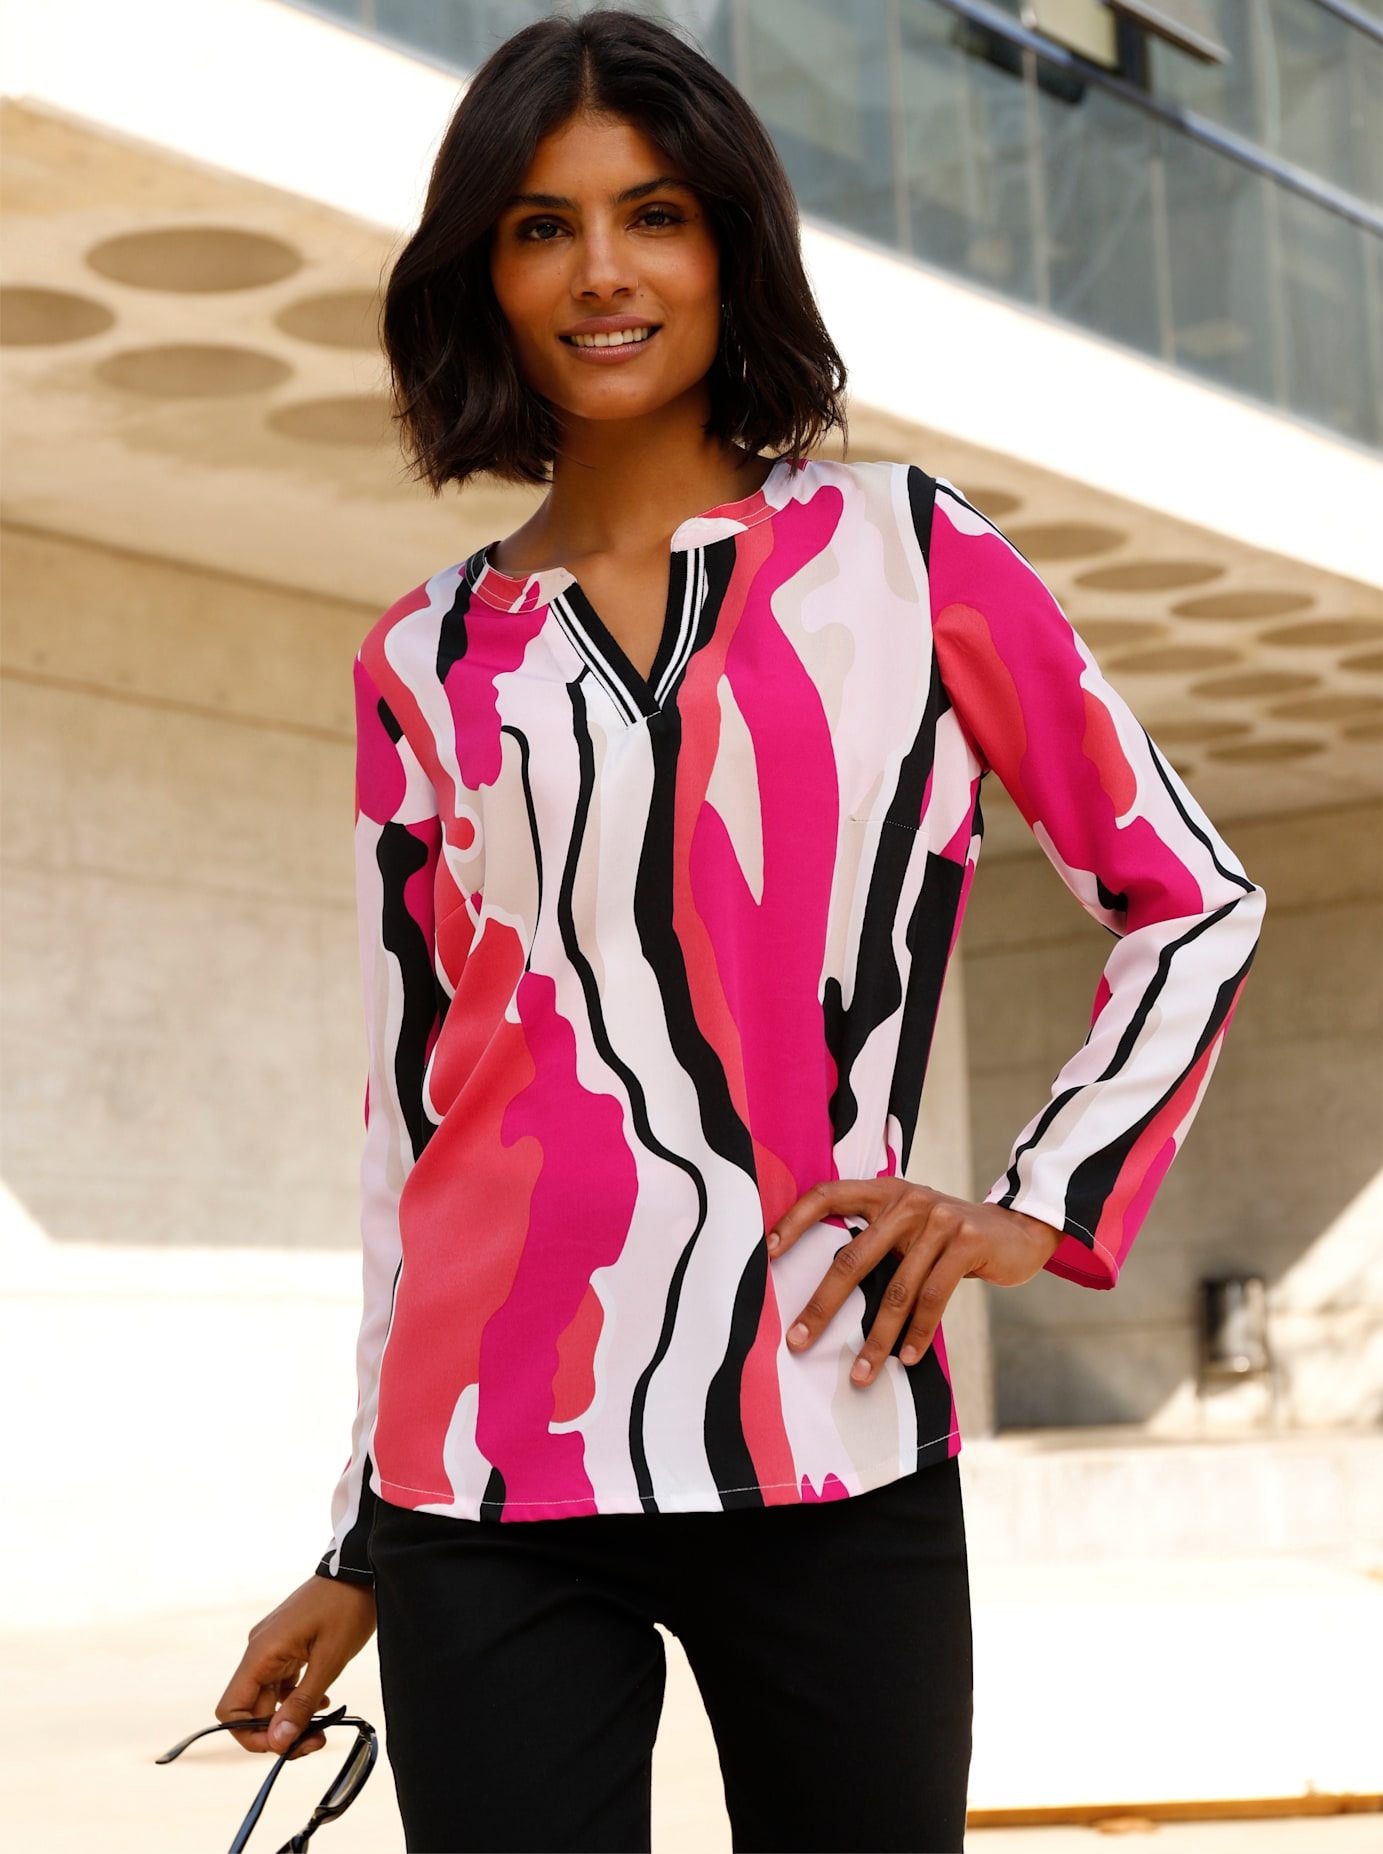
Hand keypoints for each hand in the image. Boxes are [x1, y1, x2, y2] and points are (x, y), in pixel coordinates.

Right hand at [216, 1575, 376, 1758]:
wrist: (360, 1569)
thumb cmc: (346, 1608)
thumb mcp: (329, 1660)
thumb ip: (302, 1703)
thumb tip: (277, 1743)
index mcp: (261, 1653)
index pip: (231, 1708)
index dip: (250, 1735)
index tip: (283, 1745)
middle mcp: (260, 1651)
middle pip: (252, 1709)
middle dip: (280, 1732)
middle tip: (315, 1741)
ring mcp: (273, 1648)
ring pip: (269, 1699)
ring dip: (291, 1719)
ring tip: (322, 1728)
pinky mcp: (288, 1646)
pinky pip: (283, 1684)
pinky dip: (298, 1699)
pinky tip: (322, 1702)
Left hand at [768, 1179, 1062, 1384]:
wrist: (1016, 1230)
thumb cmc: (948, 1236)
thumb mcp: (910, 1223)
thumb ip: (876, 1237)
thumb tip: (822, 1286)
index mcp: (884, 1192)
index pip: (828, 1195)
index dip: (795, 1220)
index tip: (767, 1253)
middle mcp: (906, 1201)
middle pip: (852, 1258)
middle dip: (822, 1306)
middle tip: (798, 1341)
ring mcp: (938, 1220)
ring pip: (896, 1289)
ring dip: (876, 1339)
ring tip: (861, 1374)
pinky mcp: (967, 1241)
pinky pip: (934, 1297)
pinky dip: (919, 1332)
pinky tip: (907, 1358)